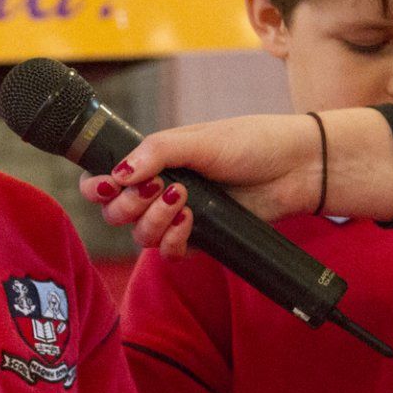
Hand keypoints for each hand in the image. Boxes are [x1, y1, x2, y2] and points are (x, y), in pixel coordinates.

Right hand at [81, 110, 392, 254]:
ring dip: (153, 223)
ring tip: (182, 201)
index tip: (108, 186)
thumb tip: (118, 172)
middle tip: (156, 188)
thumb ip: (156, 152)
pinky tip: (191, 222)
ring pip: (140, 237)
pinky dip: (173, 240)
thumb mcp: (199, 139)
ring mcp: (179, 218)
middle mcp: (160, 191)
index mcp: (154, 162)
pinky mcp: (201, 240)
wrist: (295, 168)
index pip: (107, 180)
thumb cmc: (250, 143)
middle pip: (117, 214)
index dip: (96, 188)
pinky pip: (169, 253)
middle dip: (129, 205)